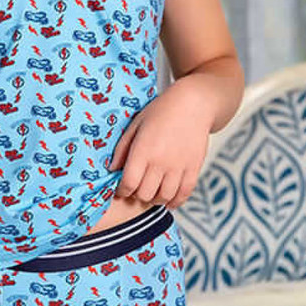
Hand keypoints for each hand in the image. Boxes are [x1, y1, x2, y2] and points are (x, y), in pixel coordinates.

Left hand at [109, 81, 212, 208]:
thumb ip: (122, 149)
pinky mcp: (194, 169)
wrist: (193, 104)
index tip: (120, 188)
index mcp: (144, 150)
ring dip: (154, 199)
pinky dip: (175, 201)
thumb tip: (111, 169)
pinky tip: (168, 199)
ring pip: (164, 198)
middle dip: (136, 195)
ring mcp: (179, 167)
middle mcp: (161, 161)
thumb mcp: (135, 125)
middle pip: (144, 194)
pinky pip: (184, 194)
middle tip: (135, 188)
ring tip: (150, 192)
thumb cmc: (161, 111)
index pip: (129, 183)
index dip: (121, 190)